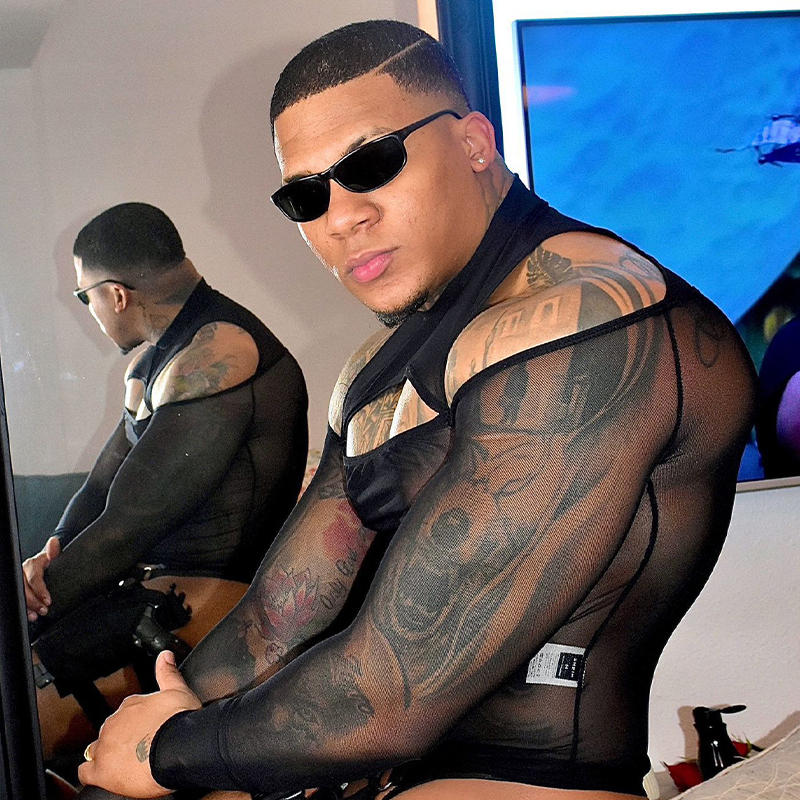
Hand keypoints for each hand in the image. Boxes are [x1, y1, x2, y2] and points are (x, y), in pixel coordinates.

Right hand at [22, 536, 59, 620]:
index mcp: (32, 564)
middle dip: (35, 601)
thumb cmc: (49, 562)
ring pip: (20, 595)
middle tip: (45, 609)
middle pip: (25, 590)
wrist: (46, 565)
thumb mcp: (53, 557)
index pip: (34, 579)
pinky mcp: (19, 589)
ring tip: (39, 614)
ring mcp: (20, 581)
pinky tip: (31, 615)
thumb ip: (53, 552)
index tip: (48, 600)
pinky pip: (18, 599)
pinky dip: (25, 609)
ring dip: (29, 607)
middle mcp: (23, 572)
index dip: (40, 590)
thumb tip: (54, 541)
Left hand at [78, 650, 201, 797]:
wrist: (177, 747)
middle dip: (121, 739)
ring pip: (96, 750)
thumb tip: (165, 655)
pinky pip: (85, 772)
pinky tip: (102, 776)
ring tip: (122, 764)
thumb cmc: (180, 721)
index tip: (144, 728)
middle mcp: (115, 723)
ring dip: (106, 755)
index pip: (126, 712)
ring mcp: (106, 746)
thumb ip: (168, 673)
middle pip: (111, 731)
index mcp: (131, 705)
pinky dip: (92, 774)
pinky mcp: (101, 770)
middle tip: (138, 749)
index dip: (135, 722)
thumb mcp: (179, 691)